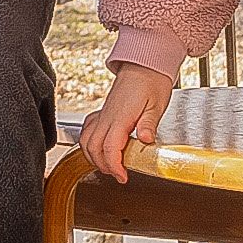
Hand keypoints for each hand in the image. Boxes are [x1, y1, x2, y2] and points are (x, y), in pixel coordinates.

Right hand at [76, 63, 175, 184]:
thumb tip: (145, 139)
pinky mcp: (104, 112)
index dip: (114, 166)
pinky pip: (88, 129)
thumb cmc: (152, 82)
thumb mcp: (157, 104)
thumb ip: (148, 123)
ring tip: (108, 166)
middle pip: (93, 147)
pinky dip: (88, 143)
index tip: (123, 176)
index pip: (109, 147)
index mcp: (121, 117)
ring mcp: (104, 114)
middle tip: (118, 174)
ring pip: (86, 140)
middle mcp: (108, 116)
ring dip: (93, 157)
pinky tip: (97, 147)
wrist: (145, 65)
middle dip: (103, 166)